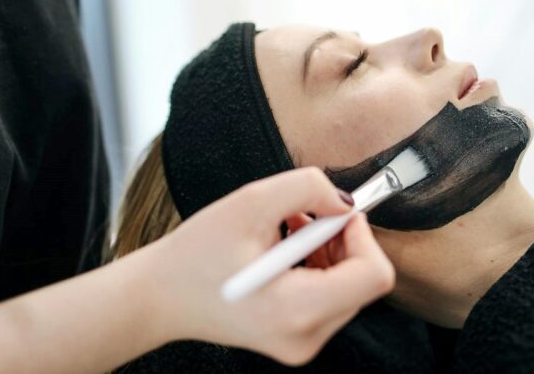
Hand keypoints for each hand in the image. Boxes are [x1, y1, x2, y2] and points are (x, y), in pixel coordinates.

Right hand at [142, 167, 394, 364]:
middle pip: (363, 280)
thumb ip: (307, 188)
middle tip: (302, 218)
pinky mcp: (298, 340)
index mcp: (296, 309)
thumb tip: (346, 201)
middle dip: (341, 240)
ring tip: (286, 232)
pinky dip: (317, 266)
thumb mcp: (250, 203)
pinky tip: (285, 250)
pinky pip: (331, 297)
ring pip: (350, 286)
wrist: (160, 297)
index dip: (363, 234)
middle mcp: (306, 337)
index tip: (336, 212)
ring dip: (328, 250)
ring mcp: (303, 344)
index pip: (374, 276)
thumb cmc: (195, 253)